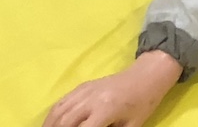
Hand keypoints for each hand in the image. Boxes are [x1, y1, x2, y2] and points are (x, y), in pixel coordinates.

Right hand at [43, 52, 180, 126]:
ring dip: (49, 124)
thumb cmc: (142, 103)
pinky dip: (53, 114)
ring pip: (59, 110)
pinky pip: (62, 101)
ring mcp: (85, 90)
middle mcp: (91, 98)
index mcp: (105, 109)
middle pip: (65, 121)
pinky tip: (50, 123)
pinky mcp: (83, 86)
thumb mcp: (132, 126)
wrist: (147, 75)